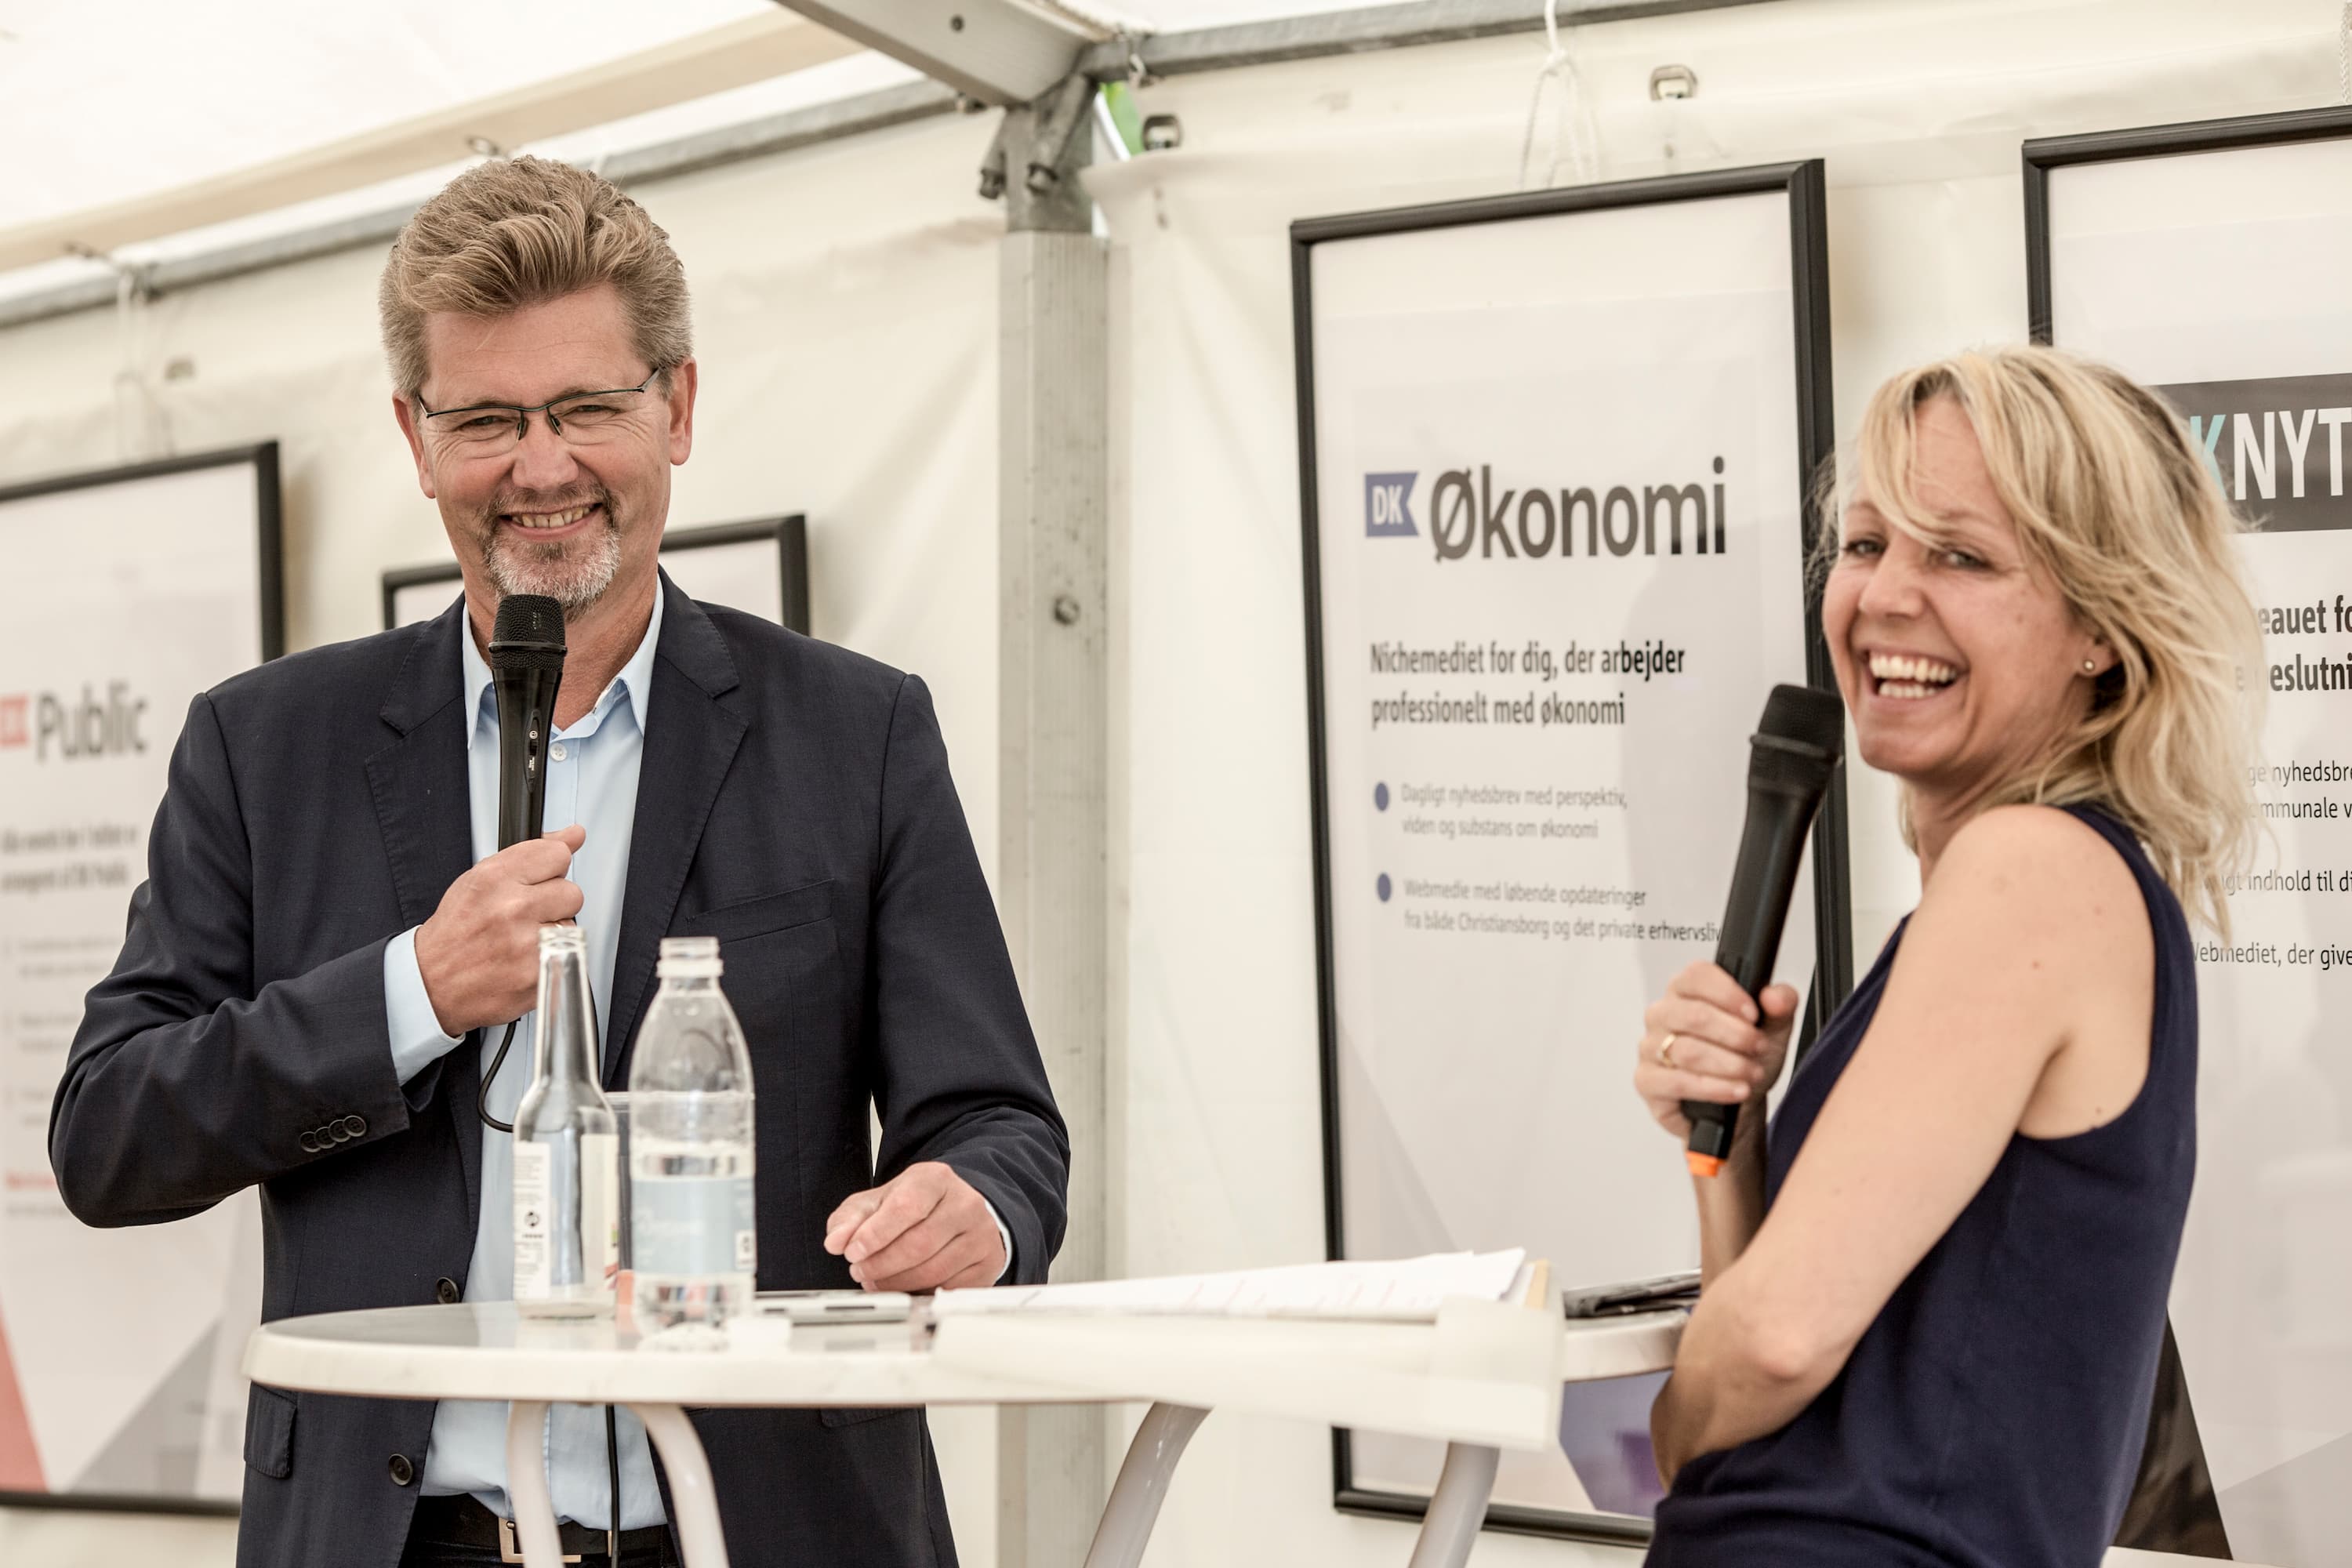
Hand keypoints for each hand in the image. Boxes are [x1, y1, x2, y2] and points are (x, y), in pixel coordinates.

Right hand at [413, 825, 585, 1036]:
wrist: (432, 982)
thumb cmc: (455, 931)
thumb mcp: (480, 879)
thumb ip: (531, 854)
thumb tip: (573, 835)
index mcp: (494, 879)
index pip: (558, 855)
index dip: (550, 868)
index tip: (539, 879)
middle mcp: (513, 909)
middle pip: (572, 892)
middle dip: (554, 902)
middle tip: (527, 915)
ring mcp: (529, 944)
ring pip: (571, 926)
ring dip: (553, 932)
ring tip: (521, 939)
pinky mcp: (541, 974)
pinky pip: (569, 955)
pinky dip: (552, 957)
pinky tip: (525, 959)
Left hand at [823, 1161, 1003, 1292]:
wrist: (958, 1211)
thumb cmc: (916, 1206)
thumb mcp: (879, 1202)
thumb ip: (852, 1218)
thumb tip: (836, 1241)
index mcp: (936, 1179)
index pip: (906, 1207)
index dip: (875, 1234)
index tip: (852, 1252)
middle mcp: (966, 1203)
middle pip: (919, 1243)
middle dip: (882, 1264)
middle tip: (860, 1271)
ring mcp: (981, 1234)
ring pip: (934, 1270)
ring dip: (896, 1283)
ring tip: (876, 1280)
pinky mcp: (988, 1262)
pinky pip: (949, 1288)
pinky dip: (920, 1292)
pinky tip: (904, 1286)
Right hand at [1634, 961, 1798, 1141]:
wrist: (1738, 1102)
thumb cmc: (1745, 1056)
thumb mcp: (1773, 1028)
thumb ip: (1781, 1004)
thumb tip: (1774, 996)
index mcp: (1686, 991)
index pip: (1696, 975)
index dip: (1728, 993)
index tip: (1753, 1014)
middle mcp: (1662, 1014)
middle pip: (1694, 1015)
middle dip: (1736, 1035)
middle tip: (1759, 1047)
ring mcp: (1650, 1047)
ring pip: (1687, 1051)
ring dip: (1729, 1065)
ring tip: (1752, 1073)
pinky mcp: (1647, 1081)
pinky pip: (1678, 1083)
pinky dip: (1714, 1088)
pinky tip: (1736, 1090)